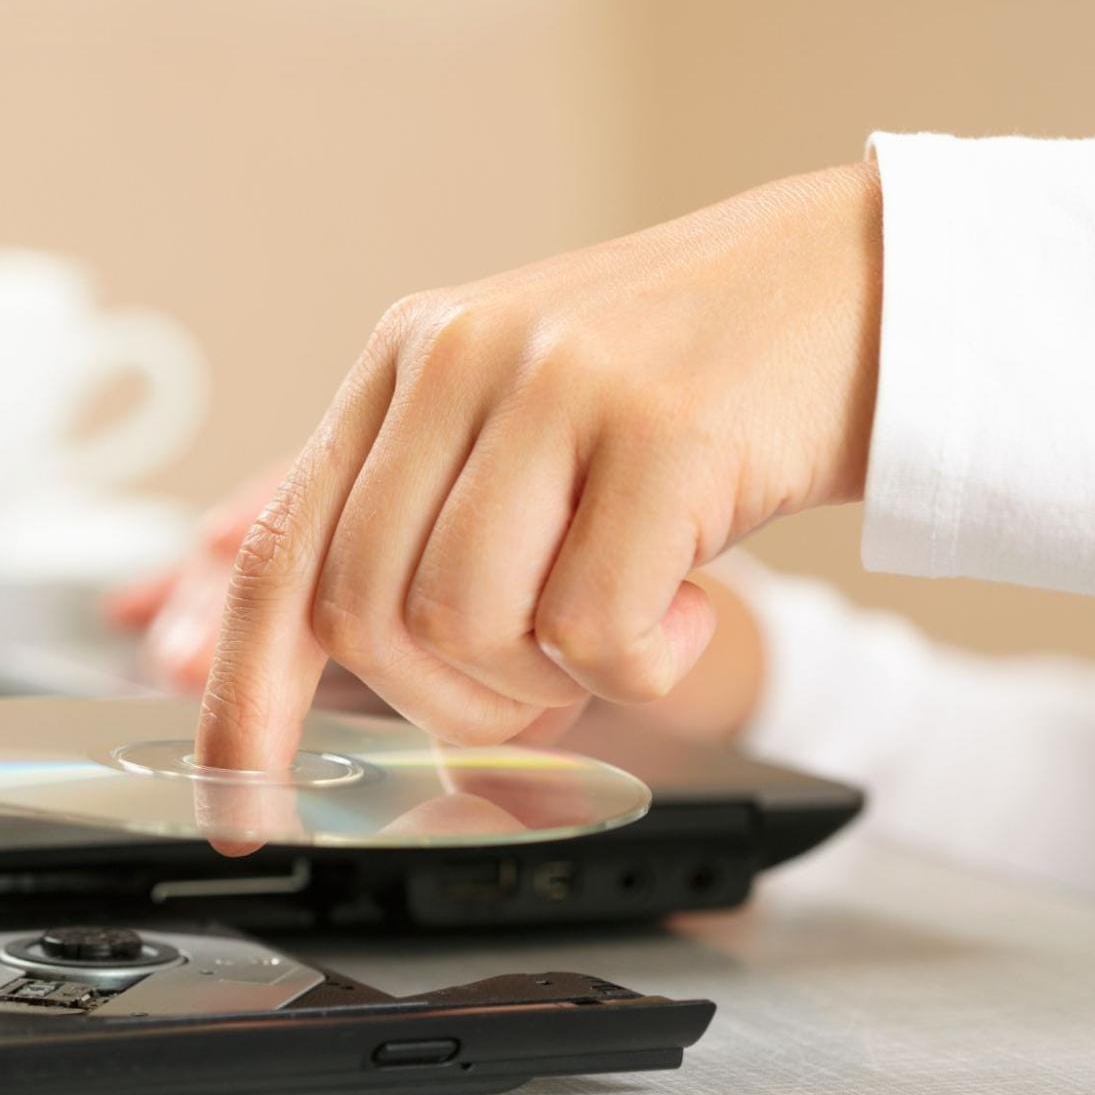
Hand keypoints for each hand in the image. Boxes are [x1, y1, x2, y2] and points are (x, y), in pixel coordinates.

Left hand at [197, 162, 881, 773]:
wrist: (853, 287)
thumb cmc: (686, 390)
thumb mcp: (525, 440)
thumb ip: (431, 542)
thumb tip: (362, 704)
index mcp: (404, 364)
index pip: (280, 556)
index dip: (247, 700)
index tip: (241, 807)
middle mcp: (455, 358)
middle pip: (364, 616)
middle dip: (446, 699)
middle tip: (537, 678)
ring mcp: (555, 384)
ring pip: (461, 626)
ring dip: (543, 679)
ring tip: (619, 621)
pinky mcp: (662, 427)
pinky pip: (591, 629)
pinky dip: (641, 666)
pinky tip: (687, 608)